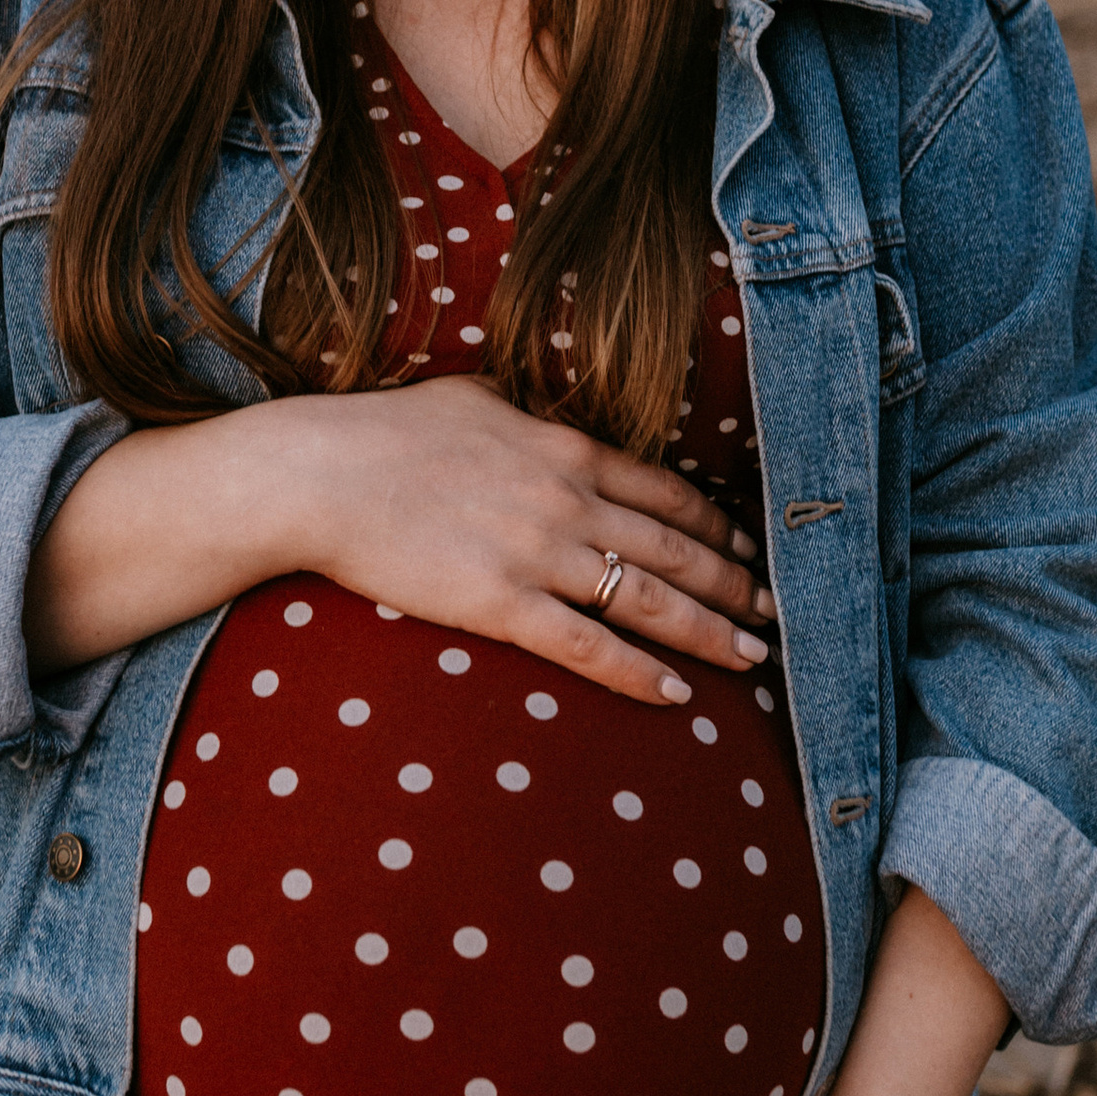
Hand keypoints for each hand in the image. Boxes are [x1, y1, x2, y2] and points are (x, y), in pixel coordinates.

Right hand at [278, 378, 773, 706]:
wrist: (322, 474)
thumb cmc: (385, 432)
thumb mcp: (472, 399)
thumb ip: (523, 415)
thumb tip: (541, 418)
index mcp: (565, 448)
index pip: (667, 492)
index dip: (716, 527)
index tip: (748, 549)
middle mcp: (568, 500)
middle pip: (676, 549)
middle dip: (734, 585)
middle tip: (774, 612)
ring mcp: (539, 554)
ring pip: (648, 600)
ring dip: (709, 632)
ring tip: (751, 659)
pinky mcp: (502, 605)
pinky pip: (588, 648)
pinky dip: (638, 674)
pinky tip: (677, 696)